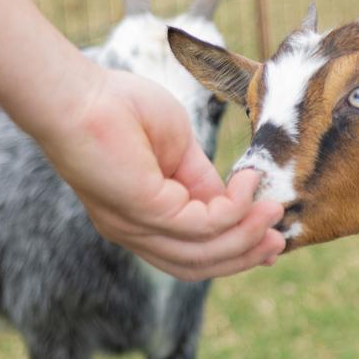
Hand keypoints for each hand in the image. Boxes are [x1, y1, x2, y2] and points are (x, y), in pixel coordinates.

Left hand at [37, 67, 284, 279]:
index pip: (190, 254)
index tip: (271, 240)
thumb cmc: (120, 108)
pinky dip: (234, 209)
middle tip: (279, 241)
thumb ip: (204, 183)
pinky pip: (202, 224)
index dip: (234, 251)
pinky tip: (247, 185)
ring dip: (245, 238)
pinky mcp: (143, 211)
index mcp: (139, 220)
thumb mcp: (179, 150)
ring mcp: (135, 226)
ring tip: (274, 213)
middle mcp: (134, 232)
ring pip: (202, 254)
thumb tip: (236, 204)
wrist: (78, 93)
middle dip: (243, 255)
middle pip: (197, 266)